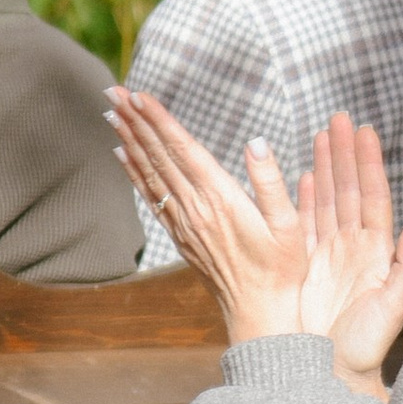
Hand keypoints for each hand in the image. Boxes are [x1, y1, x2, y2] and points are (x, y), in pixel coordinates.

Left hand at [110, 85, 306, 343]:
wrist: (260, 314)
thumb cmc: (283, 269)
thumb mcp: (290, 225)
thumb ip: (271, 181)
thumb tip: (256, 141)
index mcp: (222, 199)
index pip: (184, 149)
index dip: (160, 120)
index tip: (140, 95)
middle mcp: (196, 208)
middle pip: (159, 156)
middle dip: (135, 120)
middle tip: (113, 90)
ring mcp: (185, 223)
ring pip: (150, 173)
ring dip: (130, 139)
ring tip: (112, 112)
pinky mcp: (181, 237)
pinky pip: (151, 196)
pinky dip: (134, 172)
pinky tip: (122, 154)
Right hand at [299, 111, 402, 401]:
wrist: (336, 375)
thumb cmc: (368, 348)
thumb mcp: (393, 305)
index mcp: (376, 252)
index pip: (373, 197)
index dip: (369, 164)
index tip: (365, 131)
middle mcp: (353, 248)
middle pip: (348, 190)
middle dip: (344, 154)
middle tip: (338, 117)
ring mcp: (328, 255)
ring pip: (326, 201)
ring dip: (324, 168)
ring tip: (322, 135)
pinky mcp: (305, 267)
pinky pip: (304, 224)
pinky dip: (303, 198)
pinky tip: (301, 176)